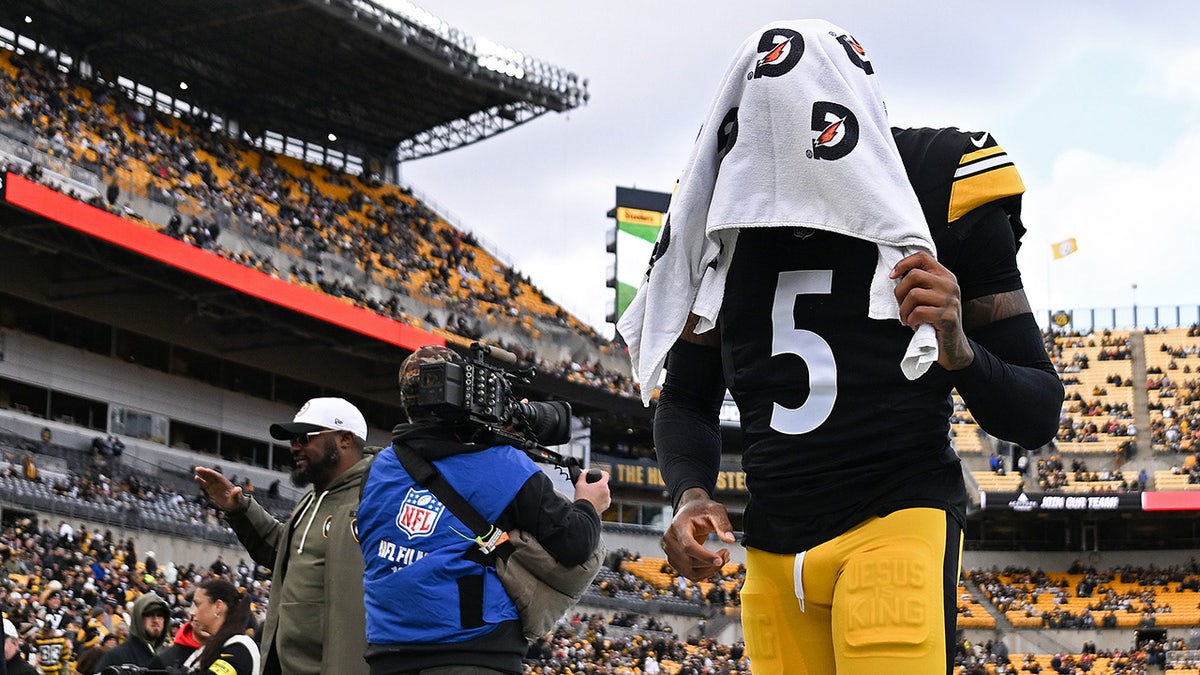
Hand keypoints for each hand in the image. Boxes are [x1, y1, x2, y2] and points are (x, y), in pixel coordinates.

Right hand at [194, 466, 243, 511]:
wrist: (234, 505)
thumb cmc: (236, 501)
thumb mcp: (236, 498)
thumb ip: (236, 493)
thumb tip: (238, 489)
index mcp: (226, 484)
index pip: (218, 477)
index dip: (213, 474)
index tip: (207, 470)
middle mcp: (220, 484)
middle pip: (212, 476)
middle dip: (206, 472)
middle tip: (198, 468)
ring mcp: (216, 487)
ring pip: (208, 479)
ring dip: (202, 474)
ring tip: (197, 469)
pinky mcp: (212, 491)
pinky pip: (205, 485)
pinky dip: (201, 481)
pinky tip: (196, 477)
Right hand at [574, 469, 611, 514]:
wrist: (583, 512)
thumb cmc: (582, 499)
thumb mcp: (579, 484)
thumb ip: (583, 475)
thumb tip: (585, 472)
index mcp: (602, 485)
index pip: (605, 474)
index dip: (601, 473)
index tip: (598, 474)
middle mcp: (607, 492)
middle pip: (604, 484)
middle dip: (598, 485)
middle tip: (590, 487)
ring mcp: (607, 499)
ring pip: (604, 492)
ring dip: (599, 492)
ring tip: (591, 495)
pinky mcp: (606, 506)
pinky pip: (604, 500)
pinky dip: (600, 499)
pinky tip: (593, 500)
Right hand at [661, 488, 735, 580]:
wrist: (689, 512)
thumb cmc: (701, 510)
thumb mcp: (715, 511)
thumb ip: (722, 524)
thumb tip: (730, 540)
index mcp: (678, 526)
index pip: (688, 546)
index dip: (704, 556)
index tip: (720, 560)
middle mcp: (670, 541)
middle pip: (689, 562)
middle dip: (711, 563)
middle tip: (727, 554)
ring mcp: (670, 553)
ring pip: (690, 572)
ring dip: (709, 570)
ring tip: (722, 558)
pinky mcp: (675, 561)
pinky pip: (690, 574)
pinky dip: (705, 573)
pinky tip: (714, 563)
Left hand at [891, 251, 974, 370]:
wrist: (953, 345)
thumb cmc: (935, 320)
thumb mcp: (931, 297)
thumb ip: (920, 284)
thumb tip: (895, 275)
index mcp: (946, 276)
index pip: (922, 257)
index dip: (903, 264)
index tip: (892, 277)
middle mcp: (950, 285)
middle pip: (913, 276)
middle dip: (899, 293)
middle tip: (901, 308)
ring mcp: (951, 300)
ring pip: (913, 295)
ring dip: (904, 311)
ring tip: (907, 319)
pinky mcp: (948, 316)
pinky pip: (918, 312)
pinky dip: (911, 321)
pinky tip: (915, 326)